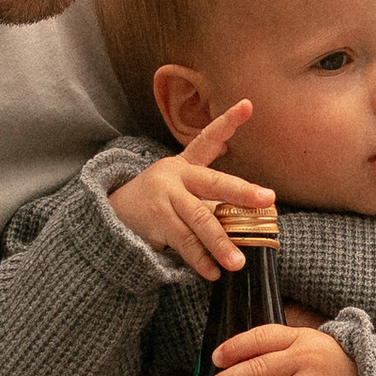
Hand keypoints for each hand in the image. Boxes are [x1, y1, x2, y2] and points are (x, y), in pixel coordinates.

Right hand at [105, 104, 273, 276]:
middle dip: (242, 191)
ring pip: (200, 220)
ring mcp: (164, 197)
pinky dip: (200, 259)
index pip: (207, 139)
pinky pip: (184, 242)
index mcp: (184, 165)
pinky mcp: (156, 220)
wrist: (108, 217)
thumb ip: (210, 201)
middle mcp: (175, 176)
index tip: (249, 104)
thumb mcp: (180, 192)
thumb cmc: (156, 205)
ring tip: (238, 262)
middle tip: (267, 199)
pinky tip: (213, 271)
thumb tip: (251, 221)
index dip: (228, 121)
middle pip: (213, 182)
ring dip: (221, 243)